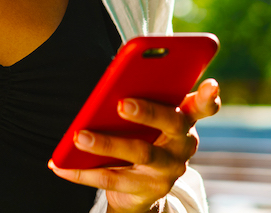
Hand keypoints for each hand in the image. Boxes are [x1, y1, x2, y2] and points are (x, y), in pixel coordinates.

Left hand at [49, 78, 220, 212]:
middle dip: (148, 112)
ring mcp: (168, 171)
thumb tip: (115, 78)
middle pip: (171, 124)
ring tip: (79, 136)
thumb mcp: (148, 117)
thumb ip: (142, 96)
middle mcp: (183, 145)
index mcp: (185, 119)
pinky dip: (83, 172)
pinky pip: (113, 180)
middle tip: (122, 102)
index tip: (209, 84)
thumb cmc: (142, 135)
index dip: (208, 97)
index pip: (203, 106)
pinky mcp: (147, 192)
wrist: (141, 187)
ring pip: (140, 154)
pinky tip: (61, 164)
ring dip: (107, 143)